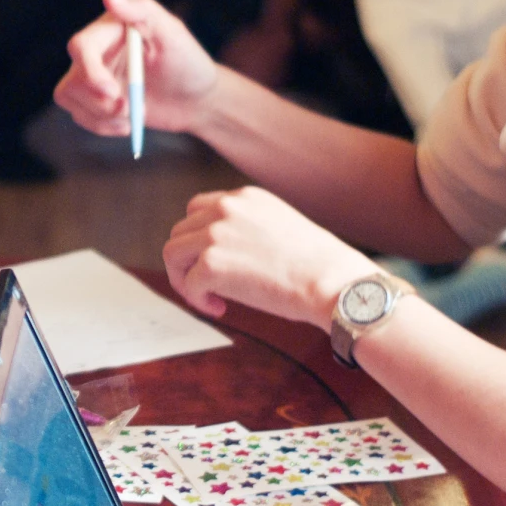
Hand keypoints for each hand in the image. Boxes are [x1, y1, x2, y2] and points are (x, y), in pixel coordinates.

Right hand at [56, 0, 220, 137]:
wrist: (196, 100)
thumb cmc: (188, 63)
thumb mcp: (173, 34)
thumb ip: (143, 11)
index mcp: (111, 28)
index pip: (82, 46)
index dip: (90, 71)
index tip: (112, 92)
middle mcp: (97, 50)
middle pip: (72, 76)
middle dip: (97, 100)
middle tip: (128, 108)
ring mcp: (93, 76)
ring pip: (68, 96)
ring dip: (100, 114)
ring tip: (133, 114)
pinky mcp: (94, 100)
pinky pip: (80, 116)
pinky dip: (102, 126)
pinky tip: (127, 124)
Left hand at [162, 185, 377, 328]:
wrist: (332, 281)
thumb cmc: (317, 265)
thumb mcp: (280, 225)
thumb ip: (248, 228)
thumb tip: (225, 252)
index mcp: (245, 197)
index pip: (198, 209)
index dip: (198, 239)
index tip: (208, 259)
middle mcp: (226, 208)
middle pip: (180, 232)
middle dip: (187, 261)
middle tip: (206, 284)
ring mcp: (215, 234)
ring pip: (173, 254)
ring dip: (185, 279)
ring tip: (209, 297)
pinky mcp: (210, 263)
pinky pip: (187, 284)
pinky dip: (198, 300)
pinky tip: (220, 308)